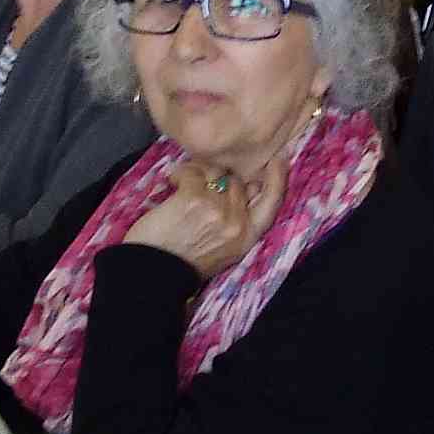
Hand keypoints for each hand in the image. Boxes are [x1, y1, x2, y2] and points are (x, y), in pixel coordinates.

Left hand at [124, 158, 285, 278]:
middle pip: (237, 182)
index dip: (277, 179)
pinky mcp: (193, 198)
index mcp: (247, 237)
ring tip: (182, 185)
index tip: (278, 160)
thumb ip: (237, 222)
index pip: (271, 202)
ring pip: (215, 172)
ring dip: (198, 173)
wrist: (155, 273)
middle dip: (220, 177)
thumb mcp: (224, 249)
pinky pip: (192, 172)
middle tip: (200, 183)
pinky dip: (179, 174)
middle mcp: (236, 222)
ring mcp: (216, 209)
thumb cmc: (184, 262)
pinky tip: (171, 184)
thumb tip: (242, 188)